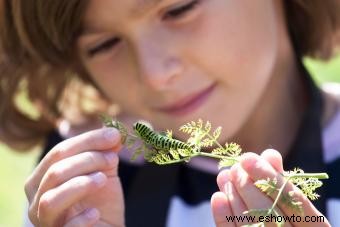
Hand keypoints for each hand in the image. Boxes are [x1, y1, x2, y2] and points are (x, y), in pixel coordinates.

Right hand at [25, 128, 124, 226]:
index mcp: (42, 178)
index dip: (87, 141)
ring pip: (51, 199)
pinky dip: (81, 219)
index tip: (114, 135)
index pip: (59, 152)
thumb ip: (106, 153)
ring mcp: (46, 221)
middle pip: (55, 172)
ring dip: (80, 184)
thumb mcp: (104, 172)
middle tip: (113, 158)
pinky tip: (96, 212)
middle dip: (88, 159)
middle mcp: (36, 199)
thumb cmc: (99, 200)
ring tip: (103, 179)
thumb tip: (114, 132)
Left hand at [211, 149, 330, 226]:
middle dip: (247, 185)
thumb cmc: (285, 212)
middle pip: (270, 211)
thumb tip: (269, 154)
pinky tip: (218, 197)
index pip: (294, 199)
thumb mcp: (291, 198)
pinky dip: (224, 216)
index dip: (270, 176)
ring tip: (224, 176)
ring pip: (250, 222)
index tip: (247, 158)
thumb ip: (281, 178)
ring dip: (233, 196)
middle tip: (234, 168)